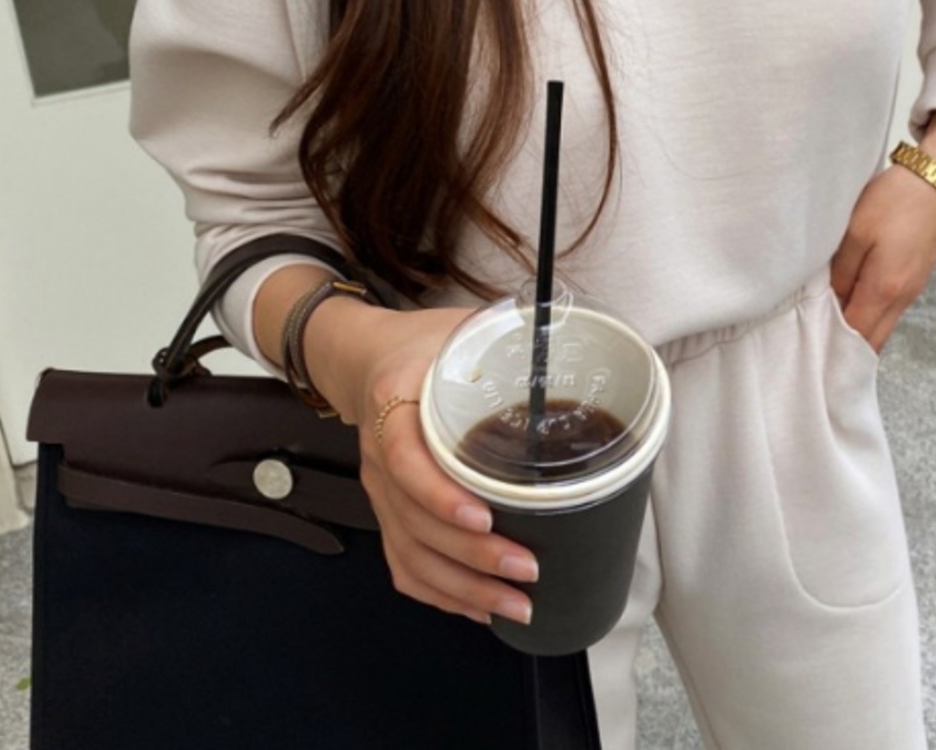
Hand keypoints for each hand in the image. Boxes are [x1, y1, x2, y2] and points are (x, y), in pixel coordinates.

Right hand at [349, 306, 539, 627]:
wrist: (364, 358)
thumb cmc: (423, 344)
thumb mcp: (461, 328)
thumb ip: (508, 337)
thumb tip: (571, 342)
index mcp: (394, 403)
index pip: (405, 460)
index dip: (440, 496)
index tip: (485, 519)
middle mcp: (378, 456)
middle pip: (414, 522)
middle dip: (472, 557)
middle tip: (528, 570)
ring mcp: (379, 491)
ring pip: (410, 554)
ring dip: (463, 589)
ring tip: (516, 605)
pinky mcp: (386, 512)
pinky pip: (403, 564)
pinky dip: (439, 595)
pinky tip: (478, 609)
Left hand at [830, 112, 935, 352]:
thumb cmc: (896, 200)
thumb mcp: (856, 231)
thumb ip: (841, 272)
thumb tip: (830, 301)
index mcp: (885, 289)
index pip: (855, 336)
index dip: (832, 347)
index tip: (807, 347)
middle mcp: (903, 298)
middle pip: (871, 340)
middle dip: (844, 348)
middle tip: (812, 346)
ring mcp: (913, 290)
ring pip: (881, 325)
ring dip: (856, 330)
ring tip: (825, 326)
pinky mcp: (915, 278)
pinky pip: (889, 310)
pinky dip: (869, 314)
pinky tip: (848, 304)